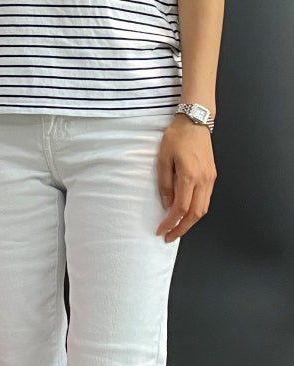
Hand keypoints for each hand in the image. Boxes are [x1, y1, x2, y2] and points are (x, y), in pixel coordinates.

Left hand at [156, 115, 216, 242]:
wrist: (195, 120)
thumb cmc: (177, 136)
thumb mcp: (163, 159)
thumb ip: (165, 184)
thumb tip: (166, 205)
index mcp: (189, 175)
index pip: (181, 208)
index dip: (170, 223)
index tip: (161, 231)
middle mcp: (203, 179)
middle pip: (195, 213)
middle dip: (182, 228)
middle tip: (169, 237)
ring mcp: (210, 178)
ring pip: (203, 208)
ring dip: (190, 222)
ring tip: (177, 229)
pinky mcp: (212, 175)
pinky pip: (206, 200)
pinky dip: (196, 211)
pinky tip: (186, 215)